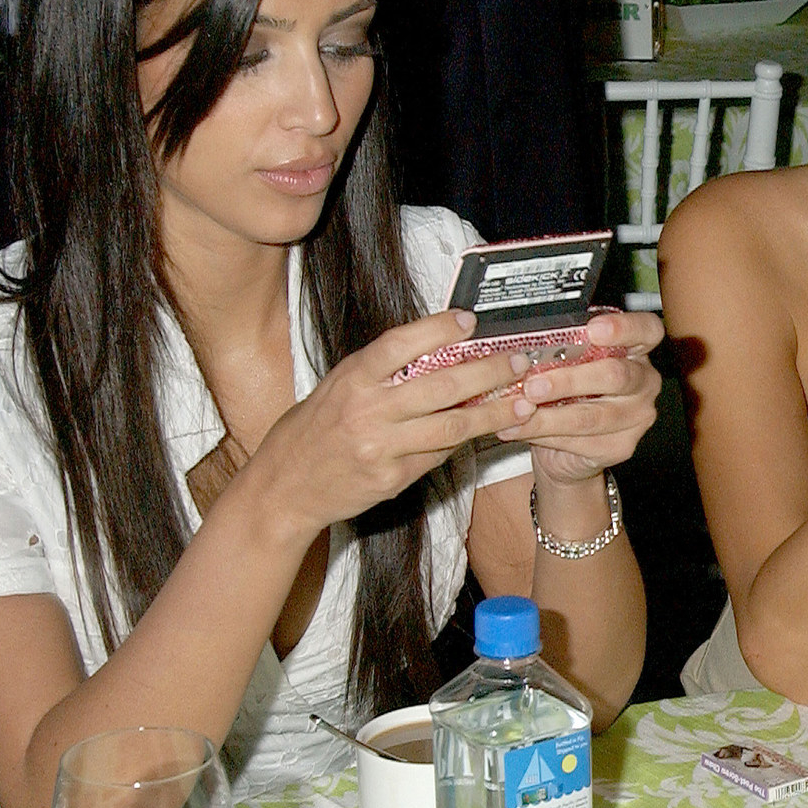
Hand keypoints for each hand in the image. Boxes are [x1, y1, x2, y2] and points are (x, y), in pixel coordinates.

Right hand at [253, 310, 537, 534]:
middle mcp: (366, 411)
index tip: (470, 320)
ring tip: (524, 402)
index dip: (437, 329)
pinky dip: (462, 442)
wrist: (283, 487)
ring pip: (451, 428)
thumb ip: (382, 370)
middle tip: (519, 362)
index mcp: (352, 379)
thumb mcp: (339, 386)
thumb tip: (439, 347)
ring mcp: (380, 448)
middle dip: (488, 372)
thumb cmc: (313, 429)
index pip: (400, 344)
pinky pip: (436, 456)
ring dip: (493, 414)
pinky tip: (486, 431)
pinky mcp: (391, 479)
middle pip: (441, 387)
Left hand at [506, 310, 663, 483]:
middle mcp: (644, 381)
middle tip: (533, 385)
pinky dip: (544, 434)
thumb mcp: (565, 364)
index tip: (592, 330)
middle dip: (568, 380)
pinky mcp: (621, 447)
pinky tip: (521, 428)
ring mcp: (637, 417)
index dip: (624, 328)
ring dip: (549, 415)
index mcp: (636, 349)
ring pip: (591, 415)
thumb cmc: (567, 393)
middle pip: (614, 376)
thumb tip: (525, 349)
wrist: (567, 446)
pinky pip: (580, 440)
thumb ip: (560, 353)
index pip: (646, 330)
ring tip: (520, 411)